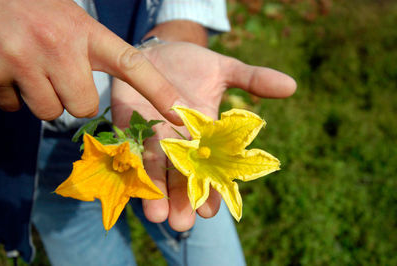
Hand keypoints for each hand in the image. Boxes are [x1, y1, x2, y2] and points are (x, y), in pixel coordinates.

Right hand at [0, 0, 182, 123]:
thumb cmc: (35, 9)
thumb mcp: (71, 21)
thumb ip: (90, 53)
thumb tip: (97, 102)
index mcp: (86, 31)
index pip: (132, 65)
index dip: (159, 91)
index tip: (180, 114)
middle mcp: (60, 44)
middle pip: (84, 106)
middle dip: (73, 98)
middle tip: (56, 72)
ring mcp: (26, 57)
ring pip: (50, 111)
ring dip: (41, 97)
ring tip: (28, 65)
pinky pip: (13, 106)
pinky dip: (10, 95)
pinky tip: (6, 68)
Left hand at [111, 42, 295, 230]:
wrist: (160, 49)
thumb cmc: (195, 64)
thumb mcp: (226, 69)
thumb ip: (253, 80)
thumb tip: (291, 85)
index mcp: (204, 134)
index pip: (210, 168)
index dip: (211, 189)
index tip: (210, 211)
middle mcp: (177, 141)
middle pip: (180, 175)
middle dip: (180, 199)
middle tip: (181, 223)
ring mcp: (151, 132)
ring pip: (153, 167)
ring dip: (154, 191)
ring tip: (156, 216)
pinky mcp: (126, 120)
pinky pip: (127, 144)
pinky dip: (128, 161)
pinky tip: (129, 182)